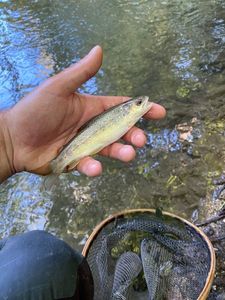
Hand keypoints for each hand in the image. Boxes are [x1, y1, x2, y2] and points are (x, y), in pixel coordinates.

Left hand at [1, 46, 165, 178]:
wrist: (13, 138)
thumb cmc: (35, 110)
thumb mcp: (58, 88)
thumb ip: (80, 73)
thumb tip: (99, 50)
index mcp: (91, 108)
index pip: (121, 107)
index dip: (140, 109)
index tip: (159, 112)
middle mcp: (91, 126)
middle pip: (120, 131)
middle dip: (134, 135)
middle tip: (141, 140)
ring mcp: (85, 145)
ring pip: (110, 149)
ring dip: (121, 152)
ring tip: (128, 154)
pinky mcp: (76, 161)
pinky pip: (89, 165)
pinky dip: (93, 167)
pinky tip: (92, 167)